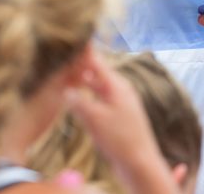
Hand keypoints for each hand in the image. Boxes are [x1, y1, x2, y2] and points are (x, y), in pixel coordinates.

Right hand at [66, 50, 177, 193]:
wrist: (140, 164)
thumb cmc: (120, 140)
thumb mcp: (95, 119)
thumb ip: (78, 102)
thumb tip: (65, 90)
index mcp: (117, 85)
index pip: (96, 61)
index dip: (83, 51)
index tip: (71, 40)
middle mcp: (120, 90)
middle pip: (97, 72)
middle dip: (80, 65)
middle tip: (63, 58)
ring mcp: (120, 103)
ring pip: (98, 87)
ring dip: (83, 81)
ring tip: (67, 75)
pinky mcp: (118, 116)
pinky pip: (100, 99)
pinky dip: (88, 95)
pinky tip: (79, 98)